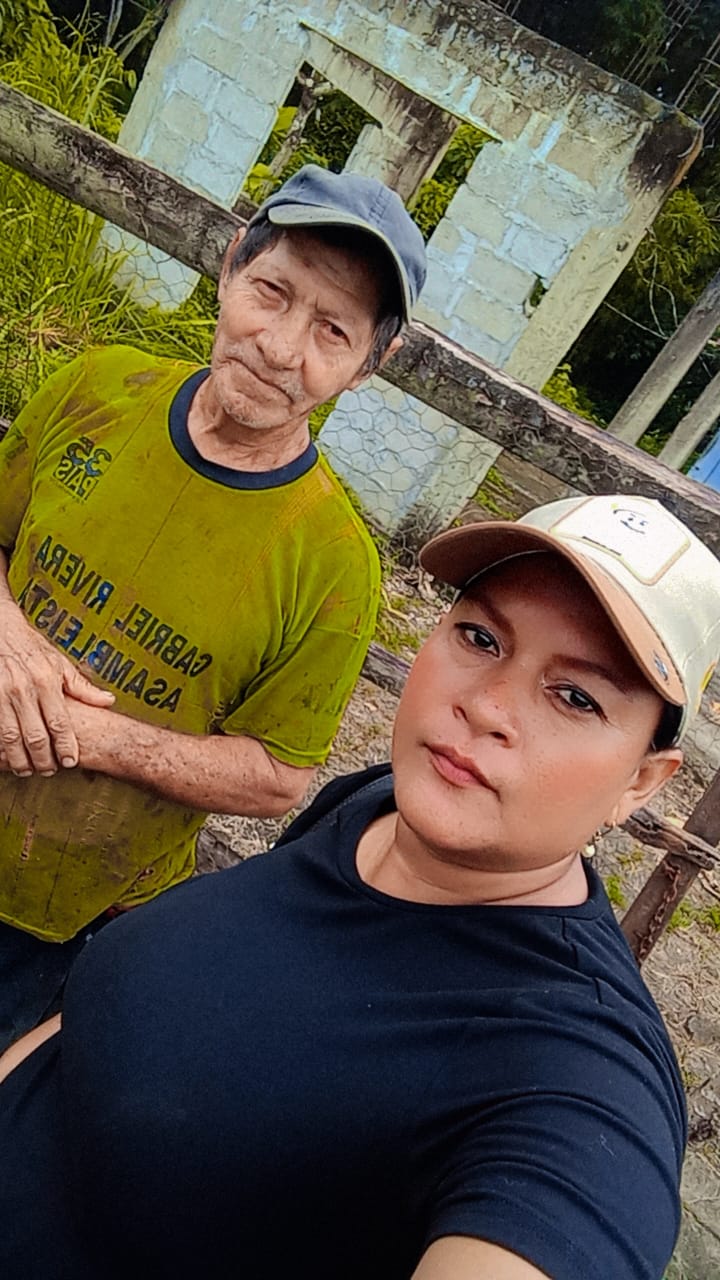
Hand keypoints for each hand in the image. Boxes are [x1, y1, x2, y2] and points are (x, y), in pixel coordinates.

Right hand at [0, 600, 114, 775]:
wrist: (0, 631)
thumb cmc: (31, 649)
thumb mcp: (60, 663)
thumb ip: (83, 687)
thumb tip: (108, 701)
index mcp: (46, 681)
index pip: (59, 722)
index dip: (65, 746)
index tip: (70, 761)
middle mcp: (23, 689)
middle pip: (35, 736)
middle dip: (44, 759)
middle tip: (50, 771)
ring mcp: (1, 695)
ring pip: (10, 738)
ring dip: (19, 759)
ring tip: (27, 770)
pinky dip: (1, 747)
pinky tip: (6, 757)